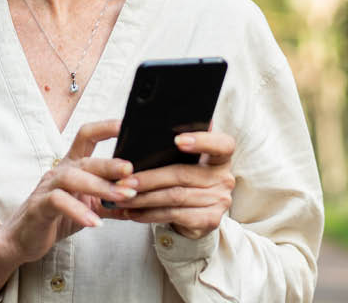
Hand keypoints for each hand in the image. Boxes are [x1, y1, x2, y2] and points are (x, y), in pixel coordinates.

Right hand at [0, 120, 136, 263]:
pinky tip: (95, 222)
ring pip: (73, 177)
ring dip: (100, 186)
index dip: (106, 127)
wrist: (24, 238)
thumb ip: (113, 201)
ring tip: (122, 196)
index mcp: (73, 165)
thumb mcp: (91, 206)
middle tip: (132, 171)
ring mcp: (48, 187)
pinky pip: (59, 202)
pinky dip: (79, 212)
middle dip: (110, 164)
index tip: (128, 125)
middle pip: (86, 159)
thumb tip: (144, 195)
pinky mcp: (40, 206)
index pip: (87, 136)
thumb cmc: (58, 217)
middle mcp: (61, 171)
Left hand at [111, 130, 235, 238]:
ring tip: (123, 197)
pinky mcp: (209, 220)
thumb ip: (177, 147)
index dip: (202, 141)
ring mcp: (219, 201)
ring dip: (144, 198)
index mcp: (221, 157)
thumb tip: (152, 128)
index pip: (222, 145)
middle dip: (150, 178)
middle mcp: (224, 178)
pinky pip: (174, 214)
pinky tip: (132, 212)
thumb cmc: (185, 179)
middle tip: (126, 180)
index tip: (177, 140)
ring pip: (175, 196)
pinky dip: (149, 214)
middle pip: (184, 174)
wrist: (195, 215)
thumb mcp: (186, 161)